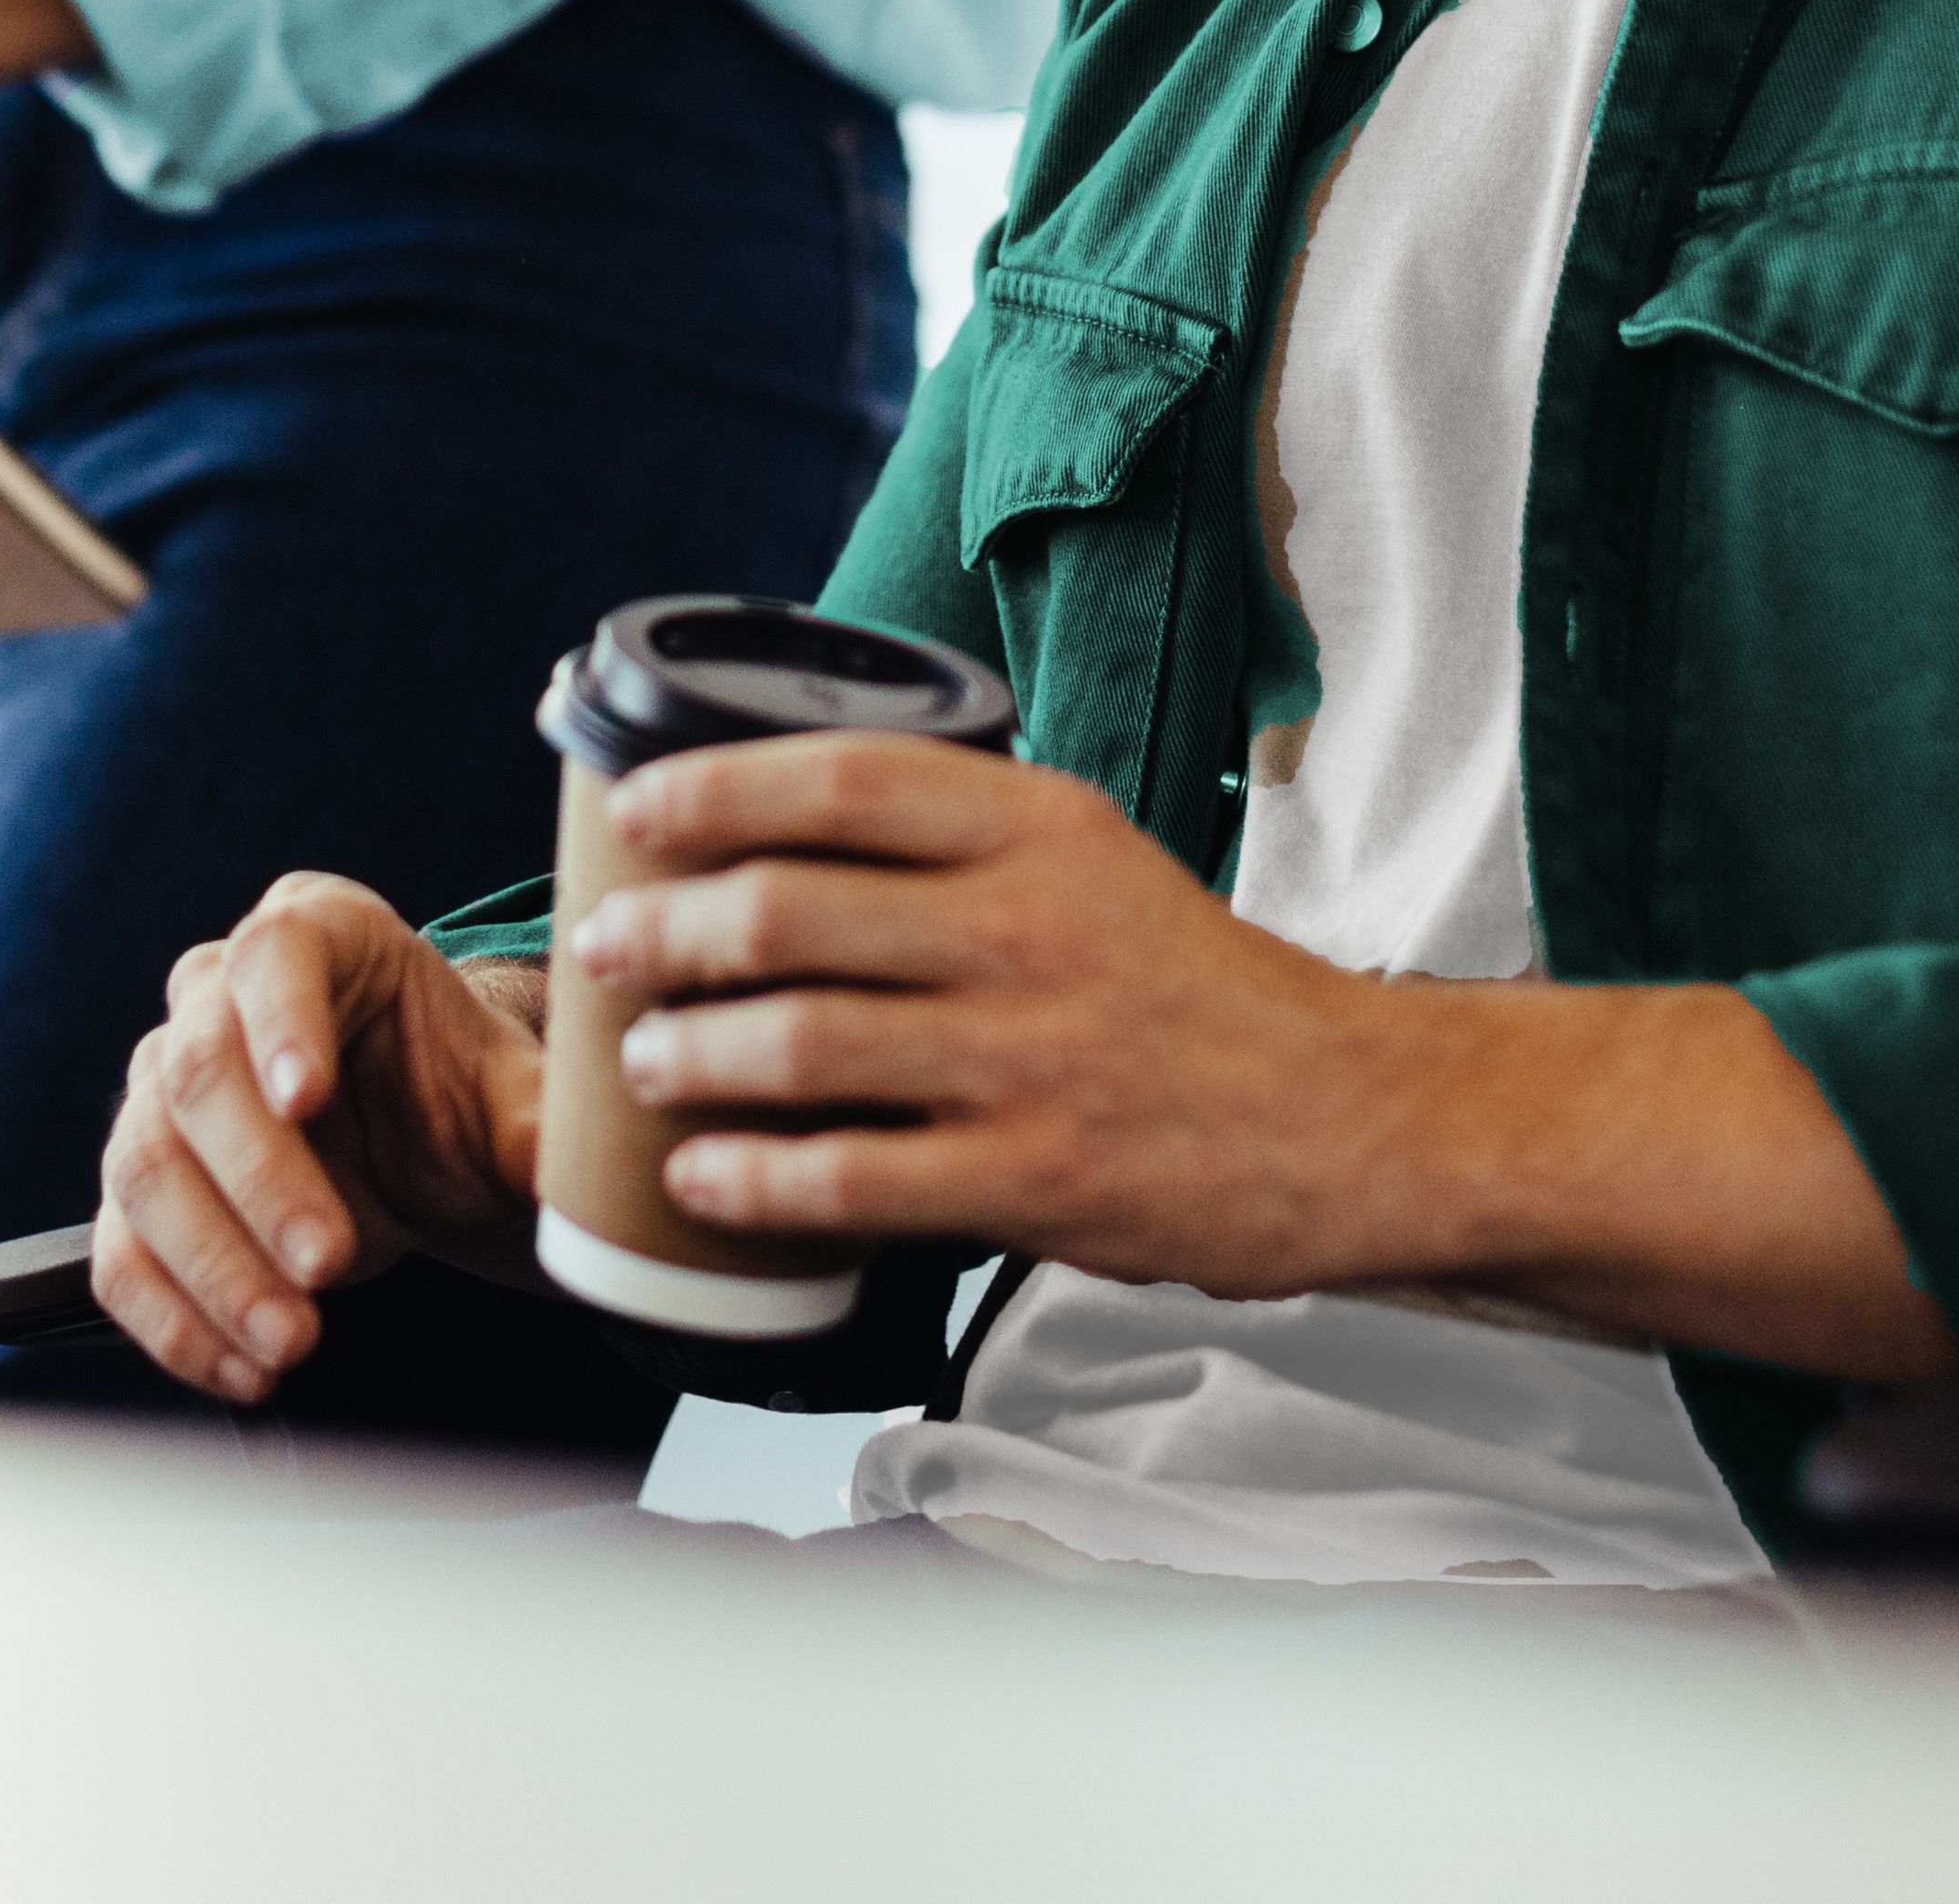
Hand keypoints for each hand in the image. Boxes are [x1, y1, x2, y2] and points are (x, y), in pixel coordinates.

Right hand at [89, 873, 551, 1404]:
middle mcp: (213, 997)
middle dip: (260, 1178)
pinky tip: (242, 1372)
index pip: (274, 955)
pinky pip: (120, 1251)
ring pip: (146, 1165)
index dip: (282, 1024)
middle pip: (197, 1071)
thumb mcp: (507, 1100)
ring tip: (292, 1343)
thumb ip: (538, 1128)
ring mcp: (159, 1092)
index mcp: (313, 934)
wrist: (409, 1148)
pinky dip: (171, 1320)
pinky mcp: (138, 1188)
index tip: (309, 1098)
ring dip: (214, 1265)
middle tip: (328, 1264)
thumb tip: (587, 1180)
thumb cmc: (453, 1096)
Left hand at [576, 739, 1952, 1375]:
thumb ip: (962, 846)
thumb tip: (778, 839)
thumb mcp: (1097, 865)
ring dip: (689, 1054)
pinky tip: (701, 1179)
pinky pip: (852, 1178)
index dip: (713, 788)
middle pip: (789, 911)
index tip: (636, 812)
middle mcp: (1032, 930)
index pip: (841, 778)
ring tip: (644, 1062)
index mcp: (1044, 830)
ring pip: (800, 1043)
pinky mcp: (1038, 1181)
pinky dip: (753, 1178)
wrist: (1353, 1120)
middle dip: (663, 932)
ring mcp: (1033, 1059)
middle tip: (605, 951)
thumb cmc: (1199, 992)